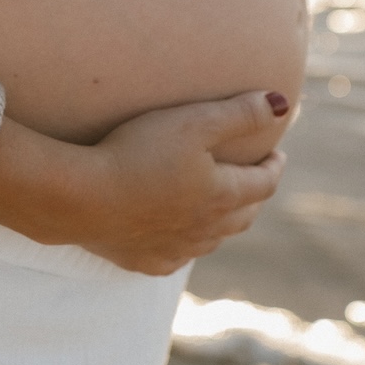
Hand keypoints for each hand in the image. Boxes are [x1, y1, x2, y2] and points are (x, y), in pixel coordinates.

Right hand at [78, 92, 288, 273]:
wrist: (80, 198)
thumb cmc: (136, 152)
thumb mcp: (192, 122)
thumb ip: (239, 113)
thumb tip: (283, 103)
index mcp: (222, 195)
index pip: (263, 183)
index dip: (273, 166)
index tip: (276, 154)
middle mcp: (206, 230)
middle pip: (243, 216)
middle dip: (254, 196)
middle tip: (255, 180)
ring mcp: (175, 250)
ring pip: (213, 240)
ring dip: (224, 223)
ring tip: (220, 207)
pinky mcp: (145, 261)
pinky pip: (177, 257)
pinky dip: (187, 244)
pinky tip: (178, 238)